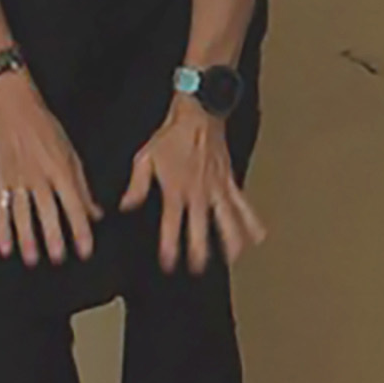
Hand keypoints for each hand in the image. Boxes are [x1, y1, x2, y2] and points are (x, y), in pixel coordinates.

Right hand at [0, 73, 99, 266]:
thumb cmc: (48, 130)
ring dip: (26, 239)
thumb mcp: (72, 155)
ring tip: (32, 259)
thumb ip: (83, 188)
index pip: (74, 206)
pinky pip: (2, 208)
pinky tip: (5, 247)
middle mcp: (39, 178)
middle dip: (53, 238)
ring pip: (22, 215)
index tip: (85, 250)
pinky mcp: (2, 180)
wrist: (15, 110)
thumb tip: (96, 214)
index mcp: (61, 171)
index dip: (81, 230)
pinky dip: (2, 229)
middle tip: (58, 259)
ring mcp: (18, 180)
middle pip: (47, 213)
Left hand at [121, 96, 262, 274]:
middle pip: (202, 228)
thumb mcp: (145, 159)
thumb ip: (136, 186)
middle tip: (198, 269)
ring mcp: (217, 188)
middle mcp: (199, 193)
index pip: (173, 224)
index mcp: (176, 190)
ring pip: (228, 220)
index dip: (170, 246)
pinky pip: (243, 204)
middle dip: (200, 251)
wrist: (199, 114)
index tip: (168, 263)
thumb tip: (125, 205)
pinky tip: (258, 237)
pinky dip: (251, 221)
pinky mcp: (229, 181)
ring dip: (230, 240)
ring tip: (232, 258)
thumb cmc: (171, 135)